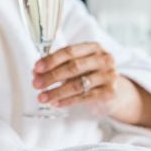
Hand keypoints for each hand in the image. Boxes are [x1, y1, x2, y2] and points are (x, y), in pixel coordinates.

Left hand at [33, 42, 150, 131]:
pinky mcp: (110, 92)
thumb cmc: (90, 74)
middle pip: (73, 67)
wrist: (114, 91)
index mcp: (93, 47)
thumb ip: (58, 66)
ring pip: (78, 84)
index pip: (70, 51)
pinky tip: (56, 103)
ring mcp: (109, 75)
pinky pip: (84, 97)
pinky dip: (68, 101)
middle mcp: (104, 59)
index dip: (51, 60)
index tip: (36, 68)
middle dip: (51, 76)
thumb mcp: (77, 66)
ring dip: (56, 91)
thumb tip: (35, 72)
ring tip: (42, 97)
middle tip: (36, 84)